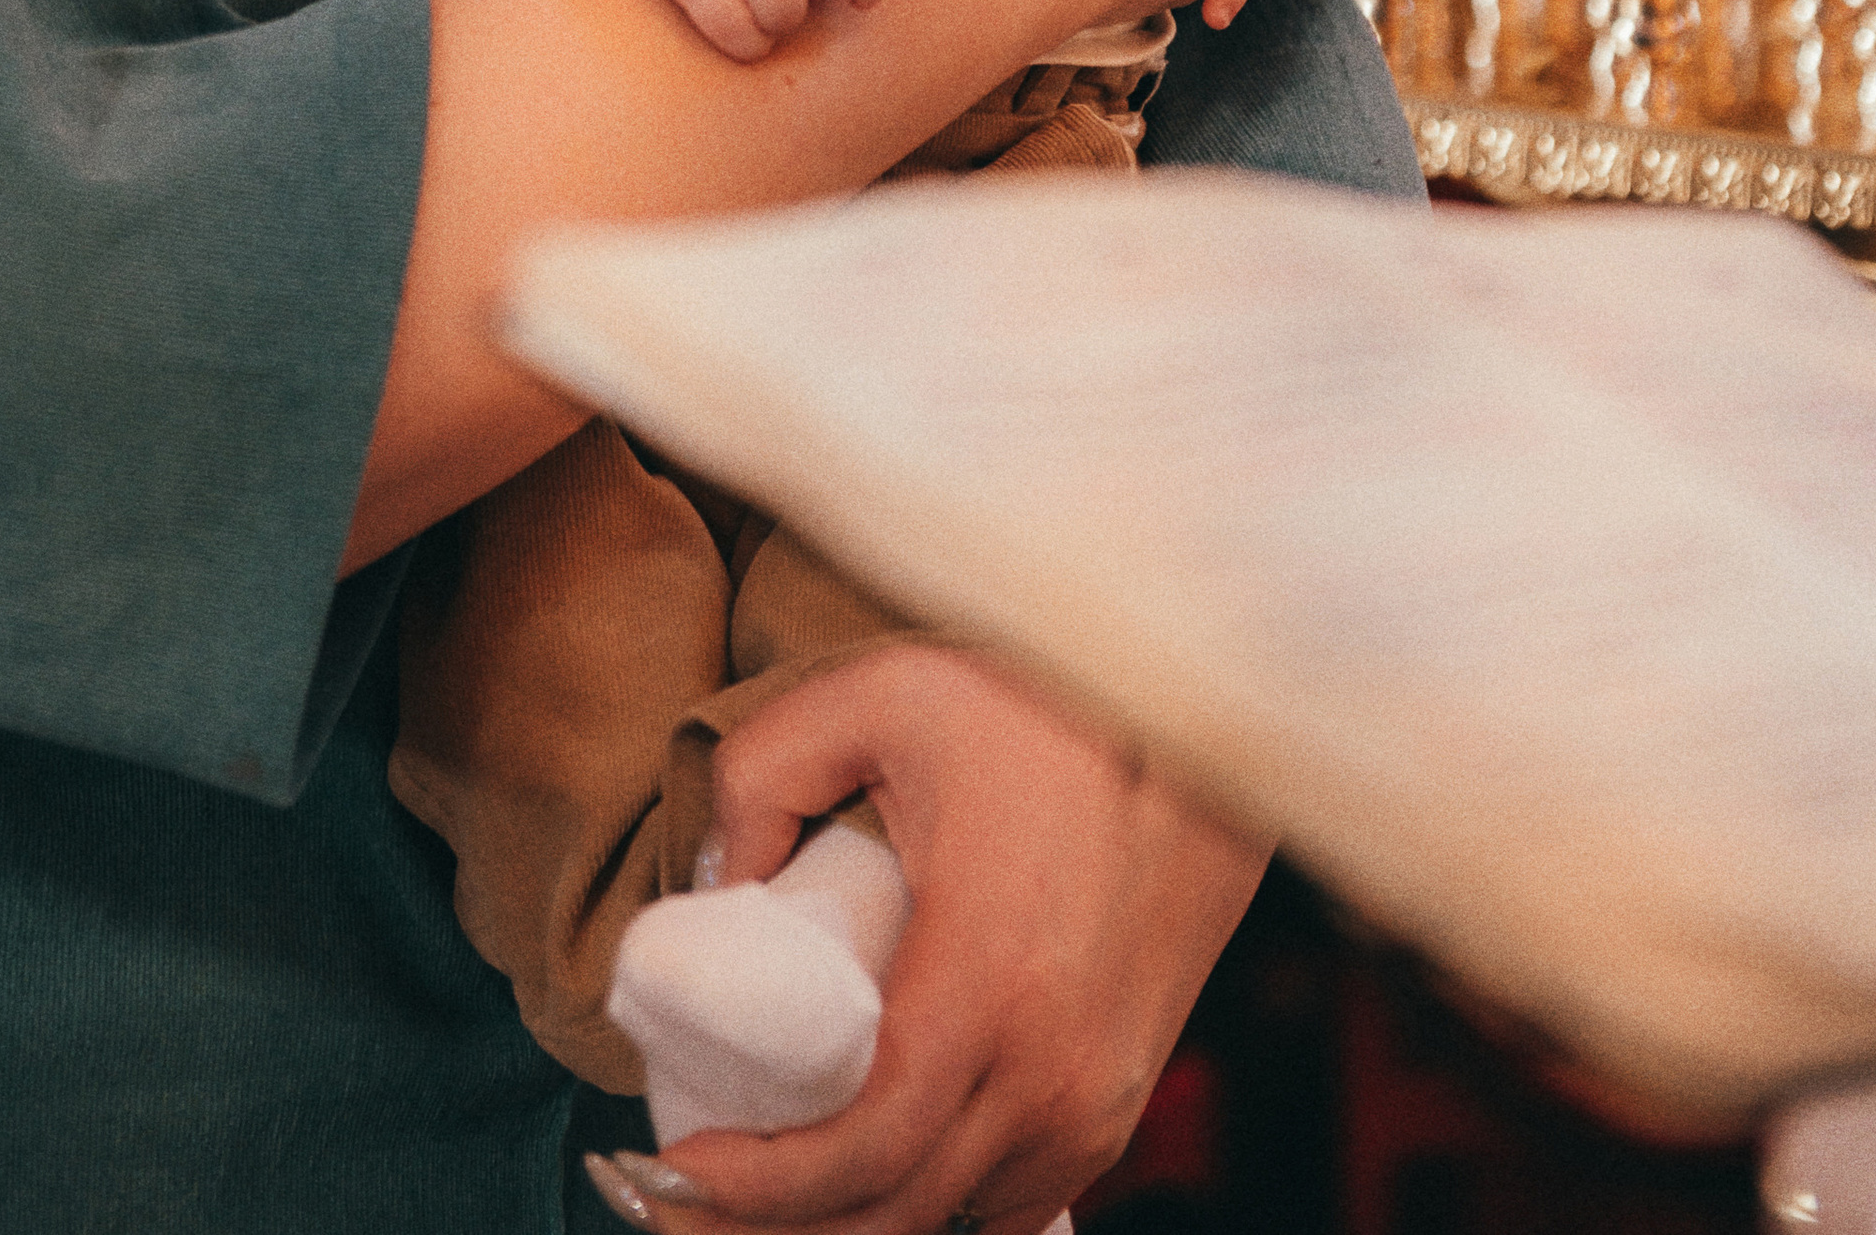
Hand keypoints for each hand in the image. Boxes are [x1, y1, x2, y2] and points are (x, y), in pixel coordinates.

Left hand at [589, 642, 1265, 1233]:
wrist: (1205, 725)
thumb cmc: (1045, 707)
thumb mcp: (884, 695)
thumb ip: (763, 772)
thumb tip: (712, 884)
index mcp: (987, 983)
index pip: (858, 1150)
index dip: (754, 1189)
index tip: (669, 1172)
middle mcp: (1050, 1072)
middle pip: (892, 1214)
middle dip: (770, 1229)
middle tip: (676, 1200)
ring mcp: (1093, 1102)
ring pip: (950, 1223)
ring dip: (848, 1224)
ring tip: (754, 1191)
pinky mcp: (1116, 1105)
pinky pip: (1009, 1204)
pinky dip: (929, 1206)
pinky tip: (862, 1176)